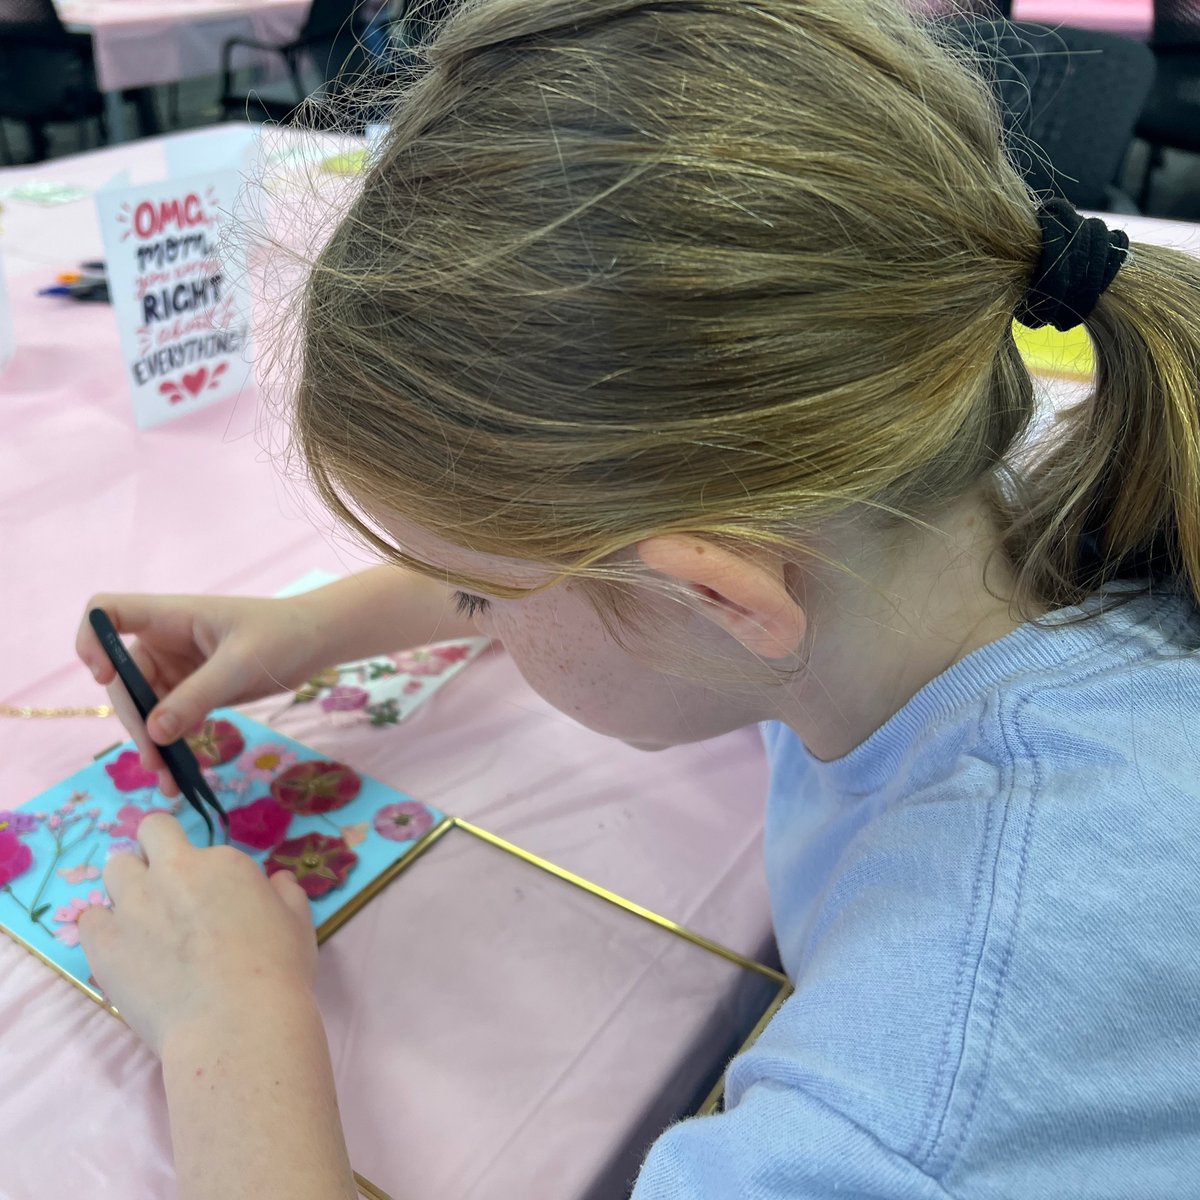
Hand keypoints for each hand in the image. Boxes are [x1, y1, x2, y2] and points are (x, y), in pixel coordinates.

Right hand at [76, 593, 323, 796]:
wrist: (315, 643)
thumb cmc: (281, 636)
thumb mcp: (240, 665)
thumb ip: (197, 696)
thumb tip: (154, 734)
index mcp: (170, 617)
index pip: (107, 612)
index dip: (93, 640)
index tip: (104, 677)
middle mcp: (165, 642)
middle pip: (123, 678)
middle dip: (133, 718)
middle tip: (153, 758)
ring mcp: (177, 669)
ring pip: (145, 708)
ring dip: (150, 743)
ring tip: (166, 780)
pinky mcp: (193, 693)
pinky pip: (170, 722)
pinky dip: (171, 748)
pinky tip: (177, 778)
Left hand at [78, 813, 317, 1057]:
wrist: (237, 1024)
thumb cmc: (279, 971)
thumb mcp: (298, 923)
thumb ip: (285, 893)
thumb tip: (277, 881)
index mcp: (222, 862)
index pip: (204, 846)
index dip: (204, 868)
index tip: (209, 895)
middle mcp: (173, 871)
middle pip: (151, 831)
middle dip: (156, 849)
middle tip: (168, 886)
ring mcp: (134, 904)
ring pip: (115, 868)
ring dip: (129, 885)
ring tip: (143, 920)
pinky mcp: (104, 942)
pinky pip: (89, 918)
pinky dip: (104, 927)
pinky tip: (123, 949)